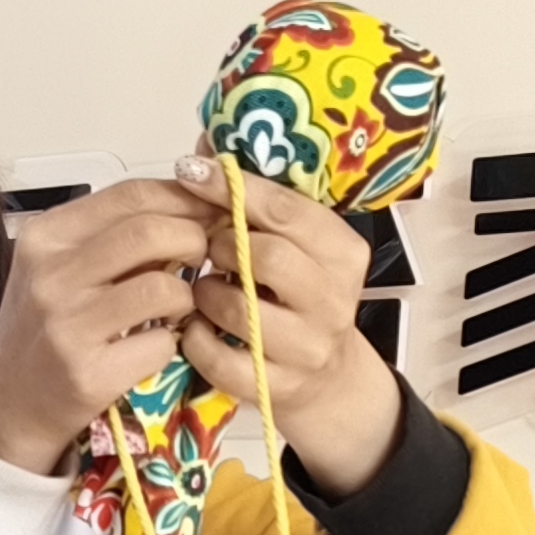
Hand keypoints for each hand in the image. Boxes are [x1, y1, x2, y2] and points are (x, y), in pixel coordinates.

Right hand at [0, 177, 217, 476]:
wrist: (6, 408)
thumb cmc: (40, 334)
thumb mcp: (60, 269)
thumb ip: (114, 236)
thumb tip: (192, 204)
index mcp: (44, 237)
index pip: (130, 195)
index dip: (184, 197)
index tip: (210, 208)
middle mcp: (49, 276)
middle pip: (150, 232)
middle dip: (194, 240)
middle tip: (201, 257)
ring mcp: (67, 326)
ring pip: (163, 287)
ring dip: (185, 297)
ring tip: (174, 307)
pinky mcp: (88, 374)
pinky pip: (161, 344)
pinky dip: (171, 344)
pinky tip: (152, 347)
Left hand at [176, 161, 404, 497]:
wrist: (326, 380)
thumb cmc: (296, 299)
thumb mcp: (292, 246)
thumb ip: (254, 200)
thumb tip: (203, 146)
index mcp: (343, 251)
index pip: (285, 210)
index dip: (232, 188)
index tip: (192, 172)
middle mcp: (335, 298)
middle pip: (265, 256)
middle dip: (221, 246)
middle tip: (206, 249)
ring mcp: (310, 347)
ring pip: (241, 309)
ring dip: (205, 295)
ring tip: (203, 290)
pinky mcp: (280, 387)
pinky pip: (222, 360)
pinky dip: (197, 340)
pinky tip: (197, 328)